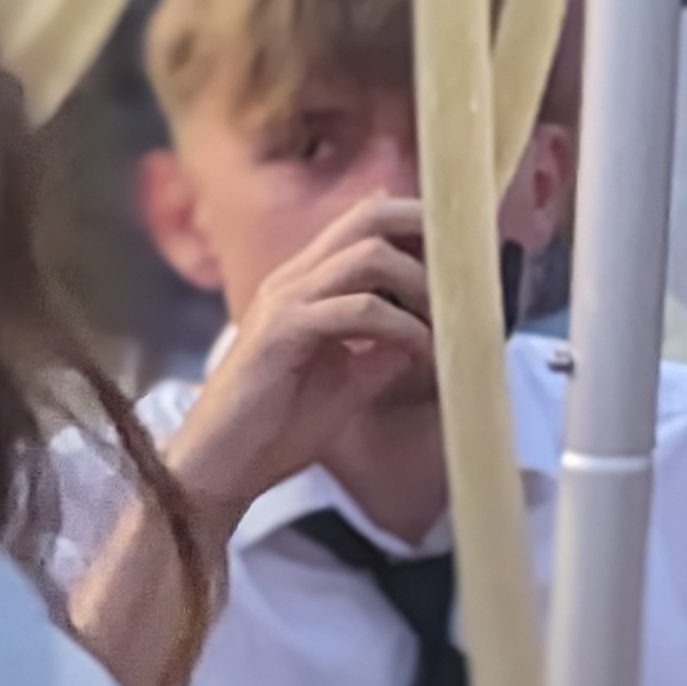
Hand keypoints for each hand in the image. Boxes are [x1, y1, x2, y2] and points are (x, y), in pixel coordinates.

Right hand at [167, 194, 431, 521]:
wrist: (221, 467)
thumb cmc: (277, 427)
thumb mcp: (348, 382)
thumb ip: (384, 351)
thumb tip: (431, 335)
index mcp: (304, 284)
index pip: (362, 224)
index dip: (414, 223)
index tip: (460, 250)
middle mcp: (293, 280)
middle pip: (366, 218)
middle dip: (423, 226)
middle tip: (466, 261)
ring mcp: (285, 301)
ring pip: (368, 256)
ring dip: (420, 284)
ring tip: (445, 322)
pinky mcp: (282, 332)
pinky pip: (358, 310)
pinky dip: (402, 327)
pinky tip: (420, 352)